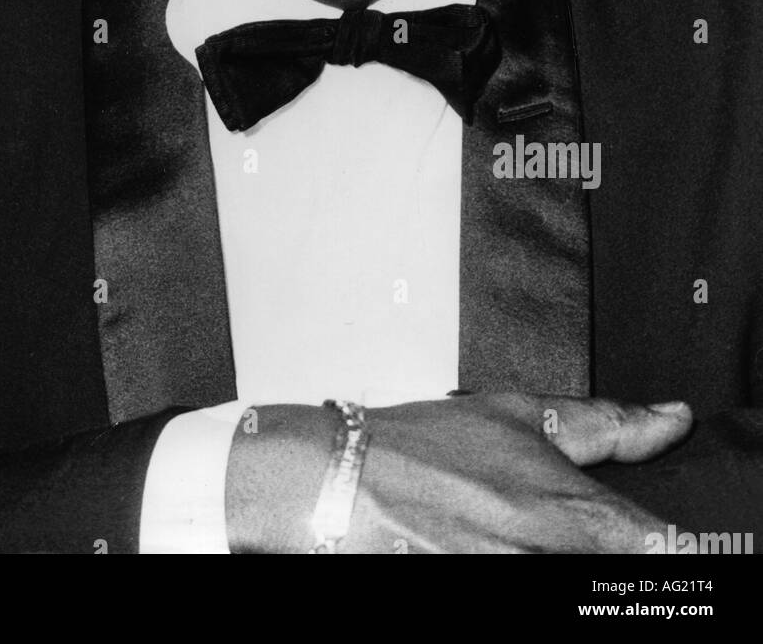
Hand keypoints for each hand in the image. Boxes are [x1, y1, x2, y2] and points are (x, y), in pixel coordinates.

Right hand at [225, 393, 692, 553]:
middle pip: (611, 566)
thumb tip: (666, 420)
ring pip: (570, 574)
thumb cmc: (422, 446)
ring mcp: (514, 583)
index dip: (666, 539)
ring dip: (554, 552)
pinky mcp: (485, 598)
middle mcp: (546, 558)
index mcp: (566, 510)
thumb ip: (604, 424)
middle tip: (543, 515)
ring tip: (504, 523)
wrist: (347, 481)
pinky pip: (526, 582)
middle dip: (598, 543)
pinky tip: (485, 538)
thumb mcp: (518, 413)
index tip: (663, 535)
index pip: (658, 545)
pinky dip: (517, 558)